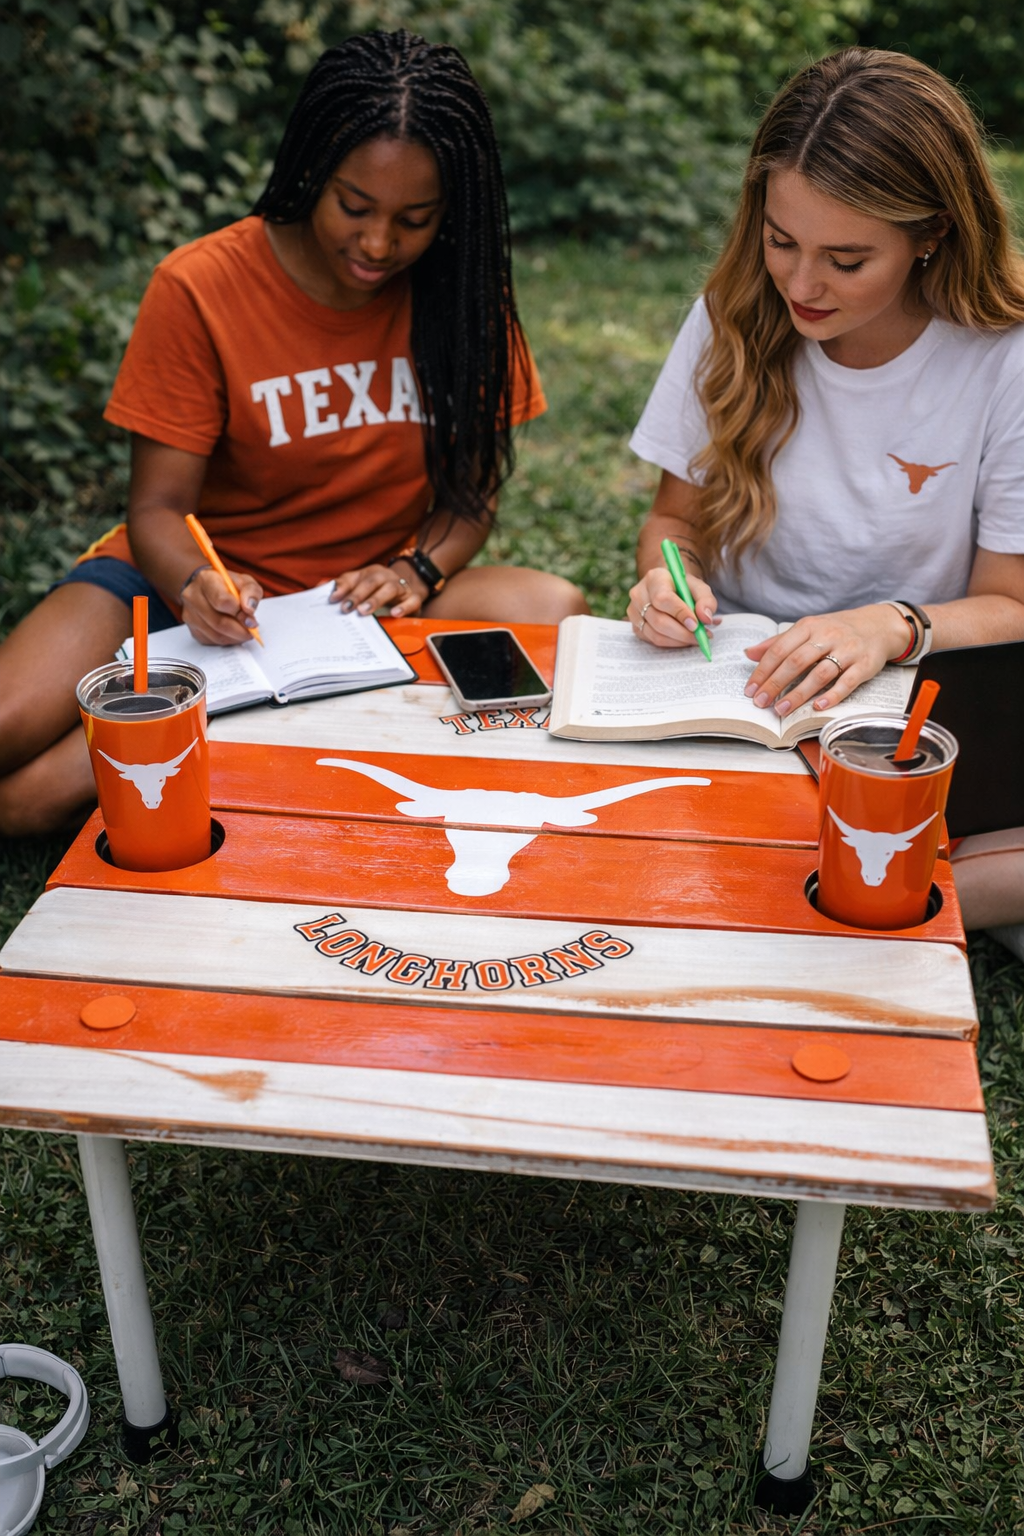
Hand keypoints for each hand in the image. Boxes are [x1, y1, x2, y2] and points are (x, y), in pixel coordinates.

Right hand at [181, 567, 262, 645]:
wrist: (208, 588)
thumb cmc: (228, 585)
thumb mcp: (245, 581)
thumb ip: (251, 592)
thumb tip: (249, 609)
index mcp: (206, 580)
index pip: (222, 601)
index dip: (240, 614)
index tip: (251, 620)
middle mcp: (193, 596)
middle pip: (219, 622)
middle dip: (240, 630)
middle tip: (251, 630)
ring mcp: (190, 614)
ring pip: (216, 635)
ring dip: (235, 638)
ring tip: (244, 632)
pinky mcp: (192, 629)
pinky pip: (212, 641)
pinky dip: (227, 641)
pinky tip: (233, 633)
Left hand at [330, 561, 427, 617]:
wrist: (409, 589)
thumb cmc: (379, 589)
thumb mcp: (360, 585)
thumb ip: (342, 586)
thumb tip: (320, 586)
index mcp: (369, 573)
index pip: (354, 578)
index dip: (343, 587)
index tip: (333, 599)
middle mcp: (385, 577)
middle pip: (371, 582)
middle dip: (357, 595)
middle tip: (347, 608)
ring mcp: (400, 587)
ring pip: (389, 589)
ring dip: (376, 600)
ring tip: (364, 611)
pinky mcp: (413, 598)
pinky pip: (412, 600)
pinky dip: (404, 607)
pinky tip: (395, 614)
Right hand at [627, 565, 718, 647]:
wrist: (669, 589)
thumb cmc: (684, 588)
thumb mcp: (699, 588)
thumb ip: (706, 600)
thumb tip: (705, 618)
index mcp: (654, 578)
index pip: (663, 599)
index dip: (679, 613)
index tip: (695, 624)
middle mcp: (639, 594)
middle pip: (658, 620)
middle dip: (682, 633)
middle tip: (701, 637)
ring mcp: (634, 612)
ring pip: (656, 634)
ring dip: (679, 640)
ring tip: (696, 638)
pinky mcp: (635, 626)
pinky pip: (653, 641)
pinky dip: (672, 643)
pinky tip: (684, 639)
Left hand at [743, 603, 909, 715]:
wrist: (879, 625)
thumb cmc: (836, 630)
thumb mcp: (807, 629)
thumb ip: (778, 642)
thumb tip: (748, 653)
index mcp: (809, 626)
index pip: (780, 649)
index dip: (763, 671)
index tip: (750, 690)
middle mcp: (828, 636)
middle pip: (796, 662)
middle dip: (775, 684)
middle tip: (761, 703)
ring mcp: (848, 650)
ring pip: (820, 673)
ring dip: (799, 694)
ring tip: (782, 710)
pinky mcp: (865, 665)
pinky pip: (847, 682)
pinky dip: (832, 695)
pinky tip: (817, 706)